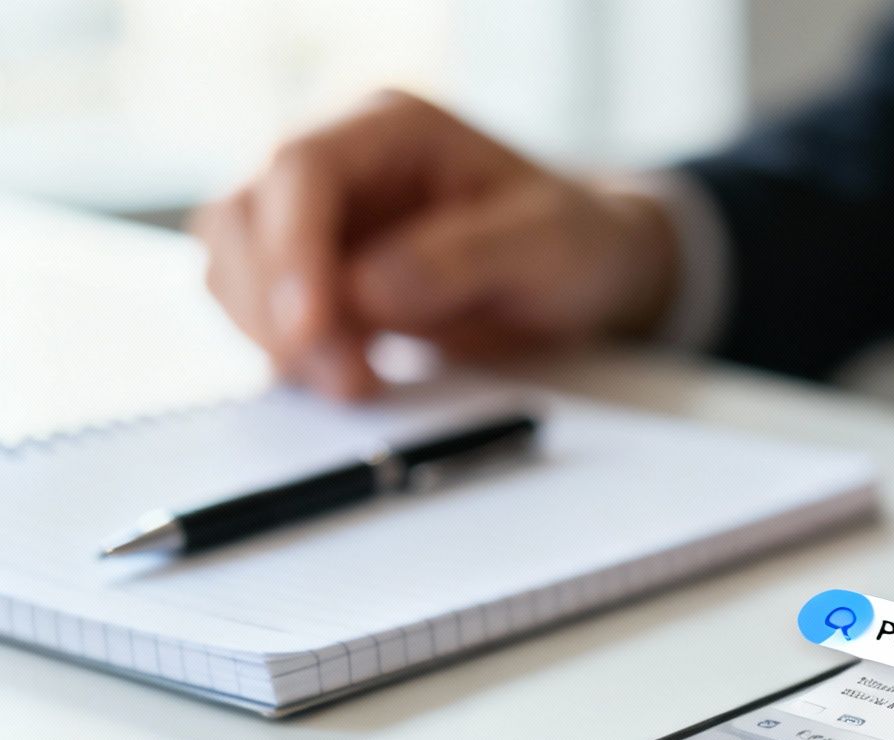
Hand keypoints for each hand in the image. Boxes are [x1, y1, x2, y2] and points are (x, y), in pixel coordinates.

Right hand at [189, 91, 677, 399]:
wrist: (585, 271)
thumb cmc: (572, 242)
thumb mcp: (543, 245)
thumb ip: (459, 260)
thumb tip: (365, 292)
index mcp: (391, 128)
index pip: (302, 167)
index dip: (290, 248)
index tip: (310, 326)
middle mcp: (340, 164)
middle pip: (244, 216)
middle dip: (277, 305)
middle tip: (344, 376)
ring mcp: (318, 220)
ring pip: (234, 266)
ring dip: (274, 336)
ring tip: (355, 383)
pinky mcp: (316, 277)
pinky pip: (259, 311)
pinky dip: (286, 353)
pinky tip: (343, 377)